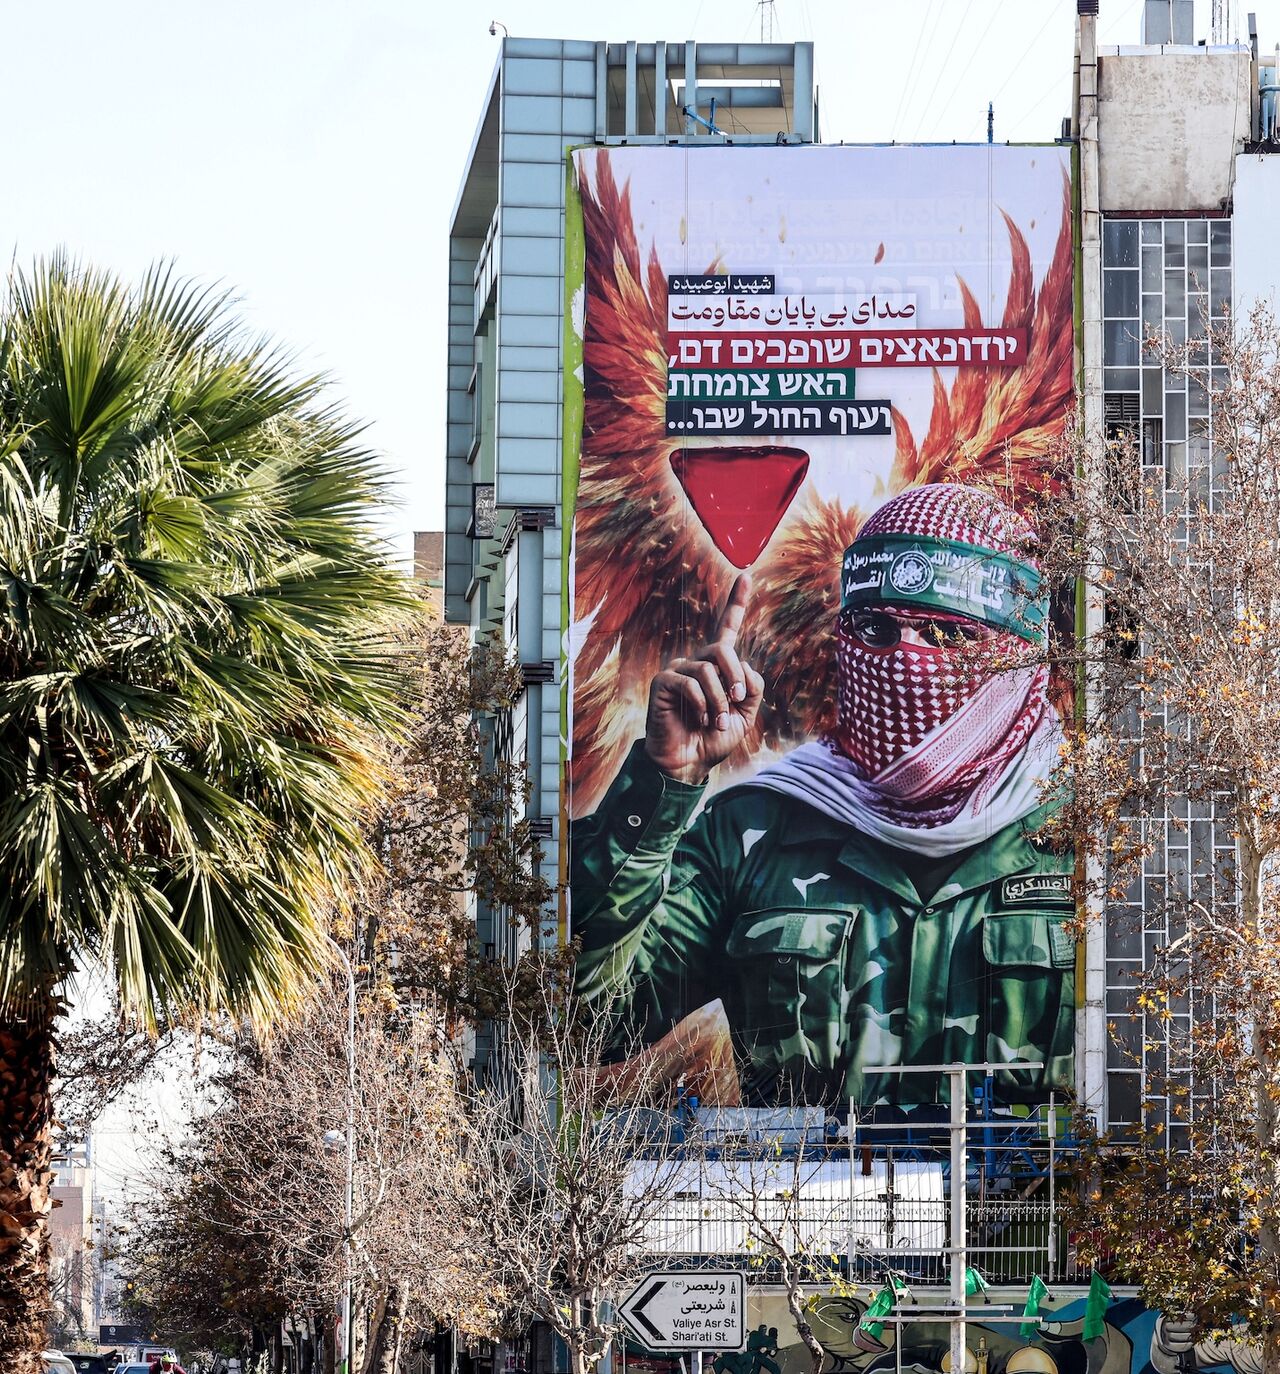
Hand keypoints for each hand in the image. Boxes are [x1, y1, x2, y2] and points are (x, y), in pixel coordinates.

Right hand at [644, 573, 763, 783]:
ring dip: (719, 701)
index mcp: (717, 667)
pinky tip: (699, 720)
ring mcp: (678, 670)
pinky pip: (690, 683)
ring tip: (716, 722)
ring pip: (708, 669)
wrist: (688, 763)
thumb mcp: (744, 716)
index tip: (747, 576)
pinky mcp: (663, 682)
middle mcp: (697, 662)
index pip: (727, 629)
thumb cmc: (712, 740)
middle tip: (738, 703)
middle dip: (736, 676)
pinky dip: (702, 705)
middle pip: (723, 648)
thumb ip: (752, 689)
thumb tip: (744, 668)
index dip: (737, 603)